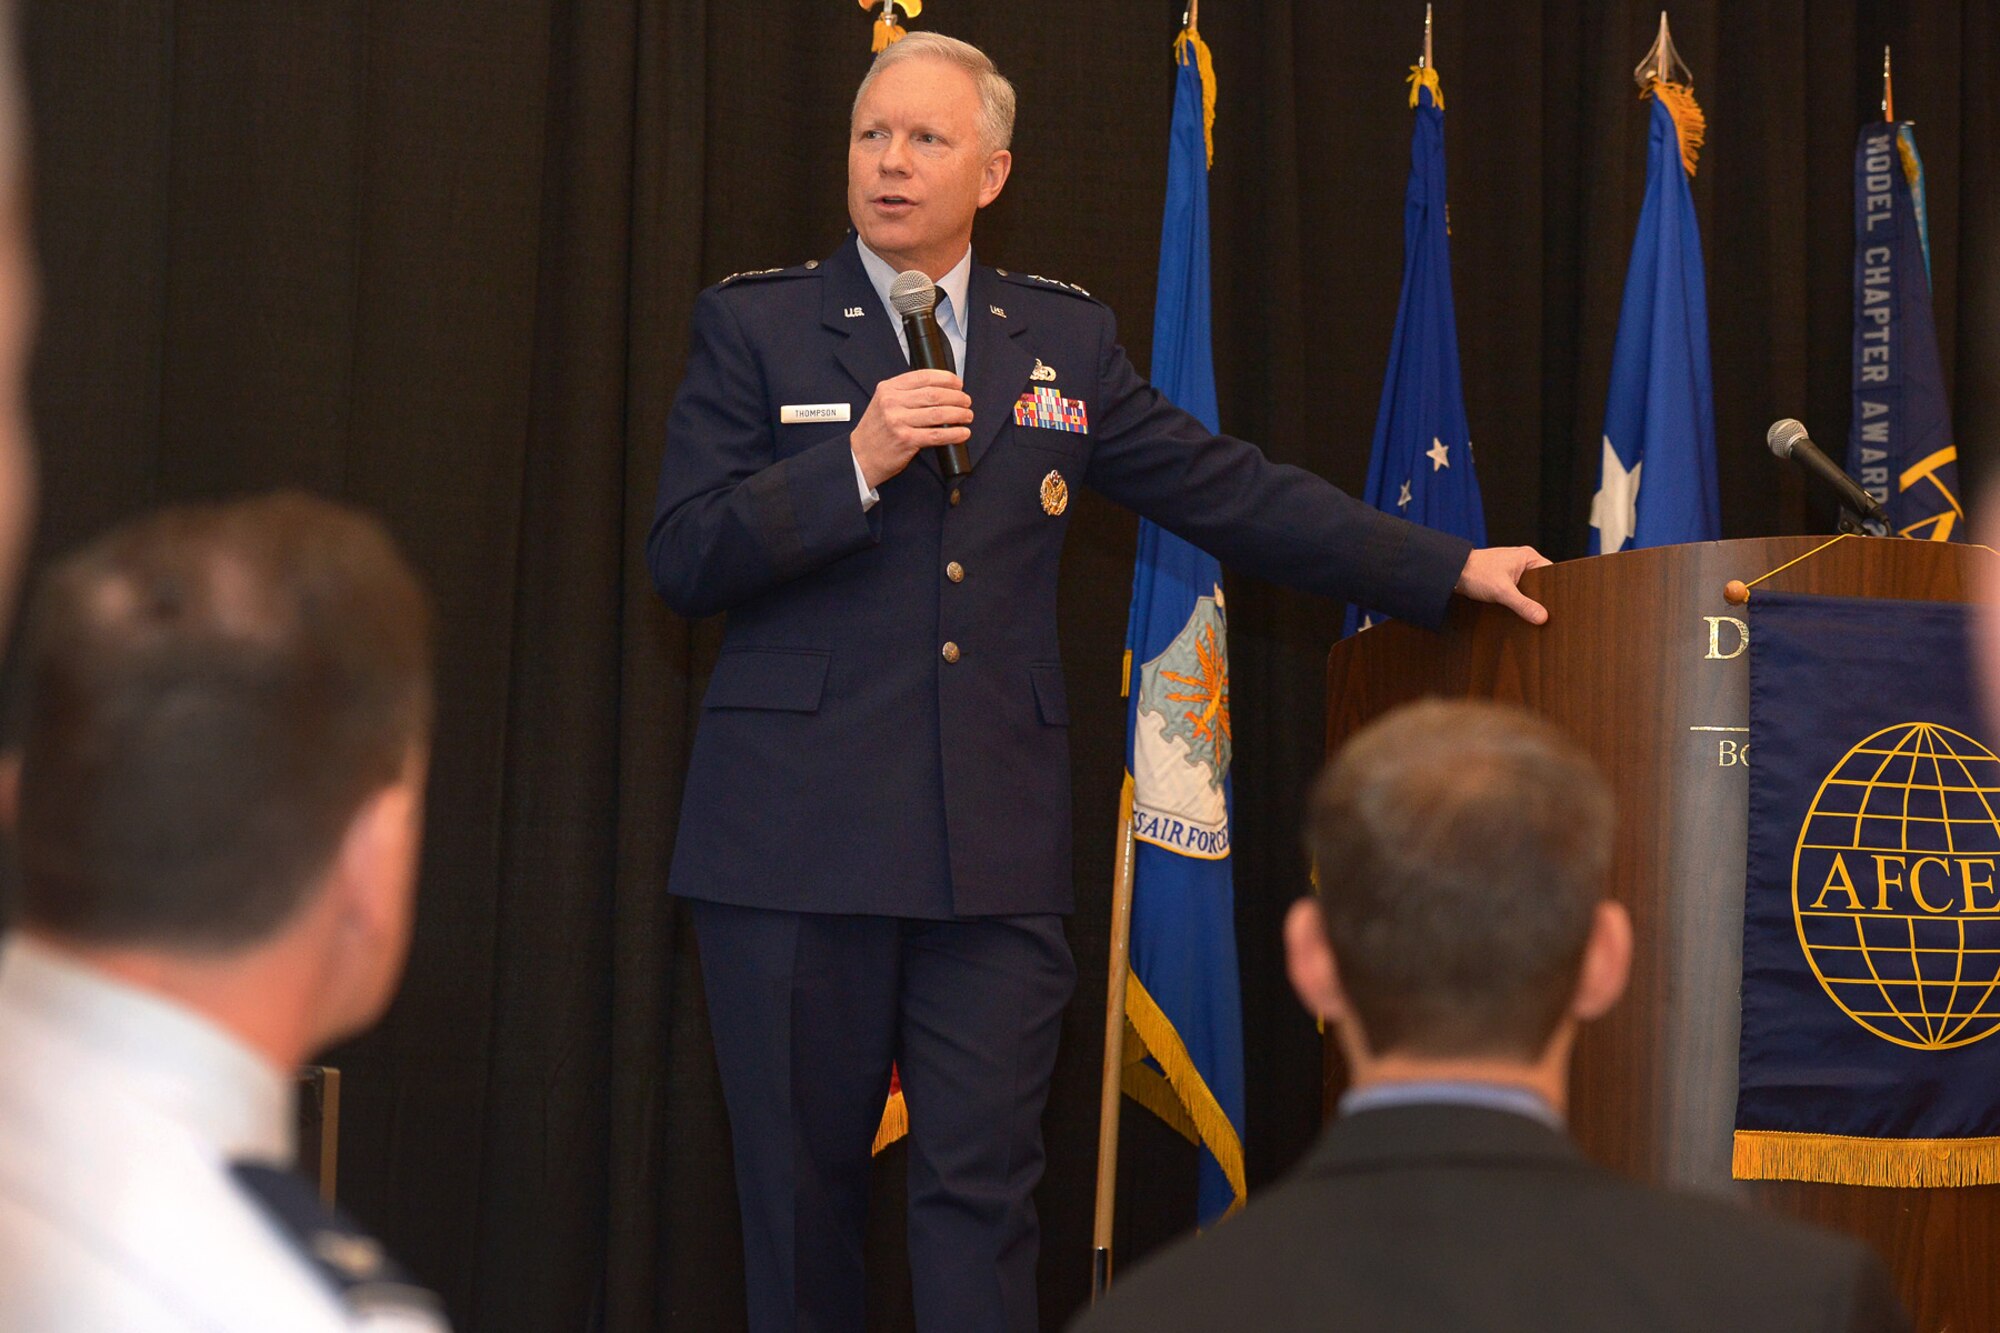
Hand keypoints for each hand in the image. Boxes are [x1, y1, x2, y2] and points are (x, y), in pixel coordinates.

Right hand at [849, 369, 972, 488]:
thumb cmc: (875, 431)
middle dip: (956, 397)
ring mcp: (898, 421)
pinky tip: (962, 433)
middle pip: (934, 394)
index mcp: (888, 389)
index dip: (946, 378)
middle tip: (966, 401)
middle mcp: (892, 402)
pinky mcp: (906, 440)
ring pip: (938, 413)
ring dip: (959, 414)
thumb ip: (906, 394)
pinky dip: (954, 433)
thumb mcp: (884, 403)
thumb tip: (940, 389)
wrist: (860, 456)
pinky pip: (937, 434)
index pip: (923, 377)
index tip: (958, 383)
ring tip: (967, 416)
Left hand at [1456, 545, 1552, 623]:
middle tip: (1544, 615)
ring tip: (1531, 615)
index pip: (1552, 575)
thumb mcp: (1502, 591)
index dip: (1554, 592)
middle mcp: (1523, 562)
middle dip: (1540, 599)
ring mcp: (1514, 571)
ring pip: (1529, 590)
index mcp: (1528, 557)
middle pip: (1541, 584)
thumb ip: (1523, 605)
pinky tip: (1518, 612)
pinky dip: (1517, 601)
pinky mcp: (1504, 580)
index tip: (1557, 609)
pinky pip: (1518, 592)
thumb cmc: (1475, 573)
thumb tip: (1542, 617)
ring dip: (1527, 601)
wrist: (1451, 573)